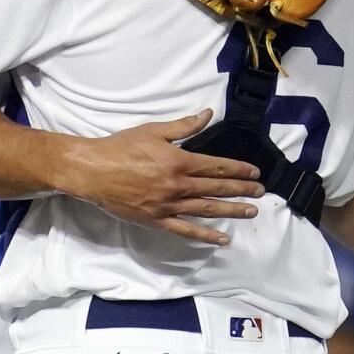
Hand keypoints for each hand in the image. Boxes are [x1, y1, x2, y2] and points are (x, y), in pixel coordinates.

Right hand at [57, 109, 263, 244]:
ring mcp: (168, 205)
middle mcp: (177, 185)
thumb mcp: (154, 130)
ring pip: (206, 209)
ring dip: (231, 211)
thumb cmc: (121, 147)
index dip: (238, 170)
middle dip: (241, 190)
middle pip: (216, 188)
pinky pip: (185, 230)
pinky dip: (204, 235)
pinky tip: (221, 239)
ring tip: (251, 212)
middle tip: (261, 193)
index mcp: (178, 161)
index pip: (216, 166)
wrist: (92, 171)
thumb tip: (208, 114)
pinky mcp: (156, 220)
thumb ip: (184, 126)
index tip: (254, 174)